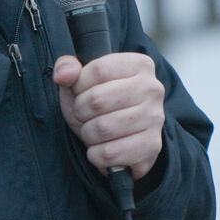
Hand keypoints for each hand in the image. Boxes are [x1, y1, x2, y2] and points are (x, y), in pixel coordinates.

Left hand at [53, 53, 164, 180]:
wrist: (123, 138)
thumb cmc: (100, 105)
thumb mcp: (80, 82)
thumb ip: (67, 68)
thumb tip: (63, 75)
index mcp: (139, 65)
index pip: (98, 70)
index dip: (79, 85)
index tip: (81, 93)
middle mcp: (152, 89)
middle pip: (97, 100)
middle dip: (81, 112)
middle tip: (85, 115)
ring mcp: (155, 118)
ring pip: (102, 128)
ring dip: (88, 134)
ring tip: (94, 132)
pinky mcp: (151, 146)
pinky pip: (109, 153)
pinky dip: (96, 154)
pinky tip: (102, 148)